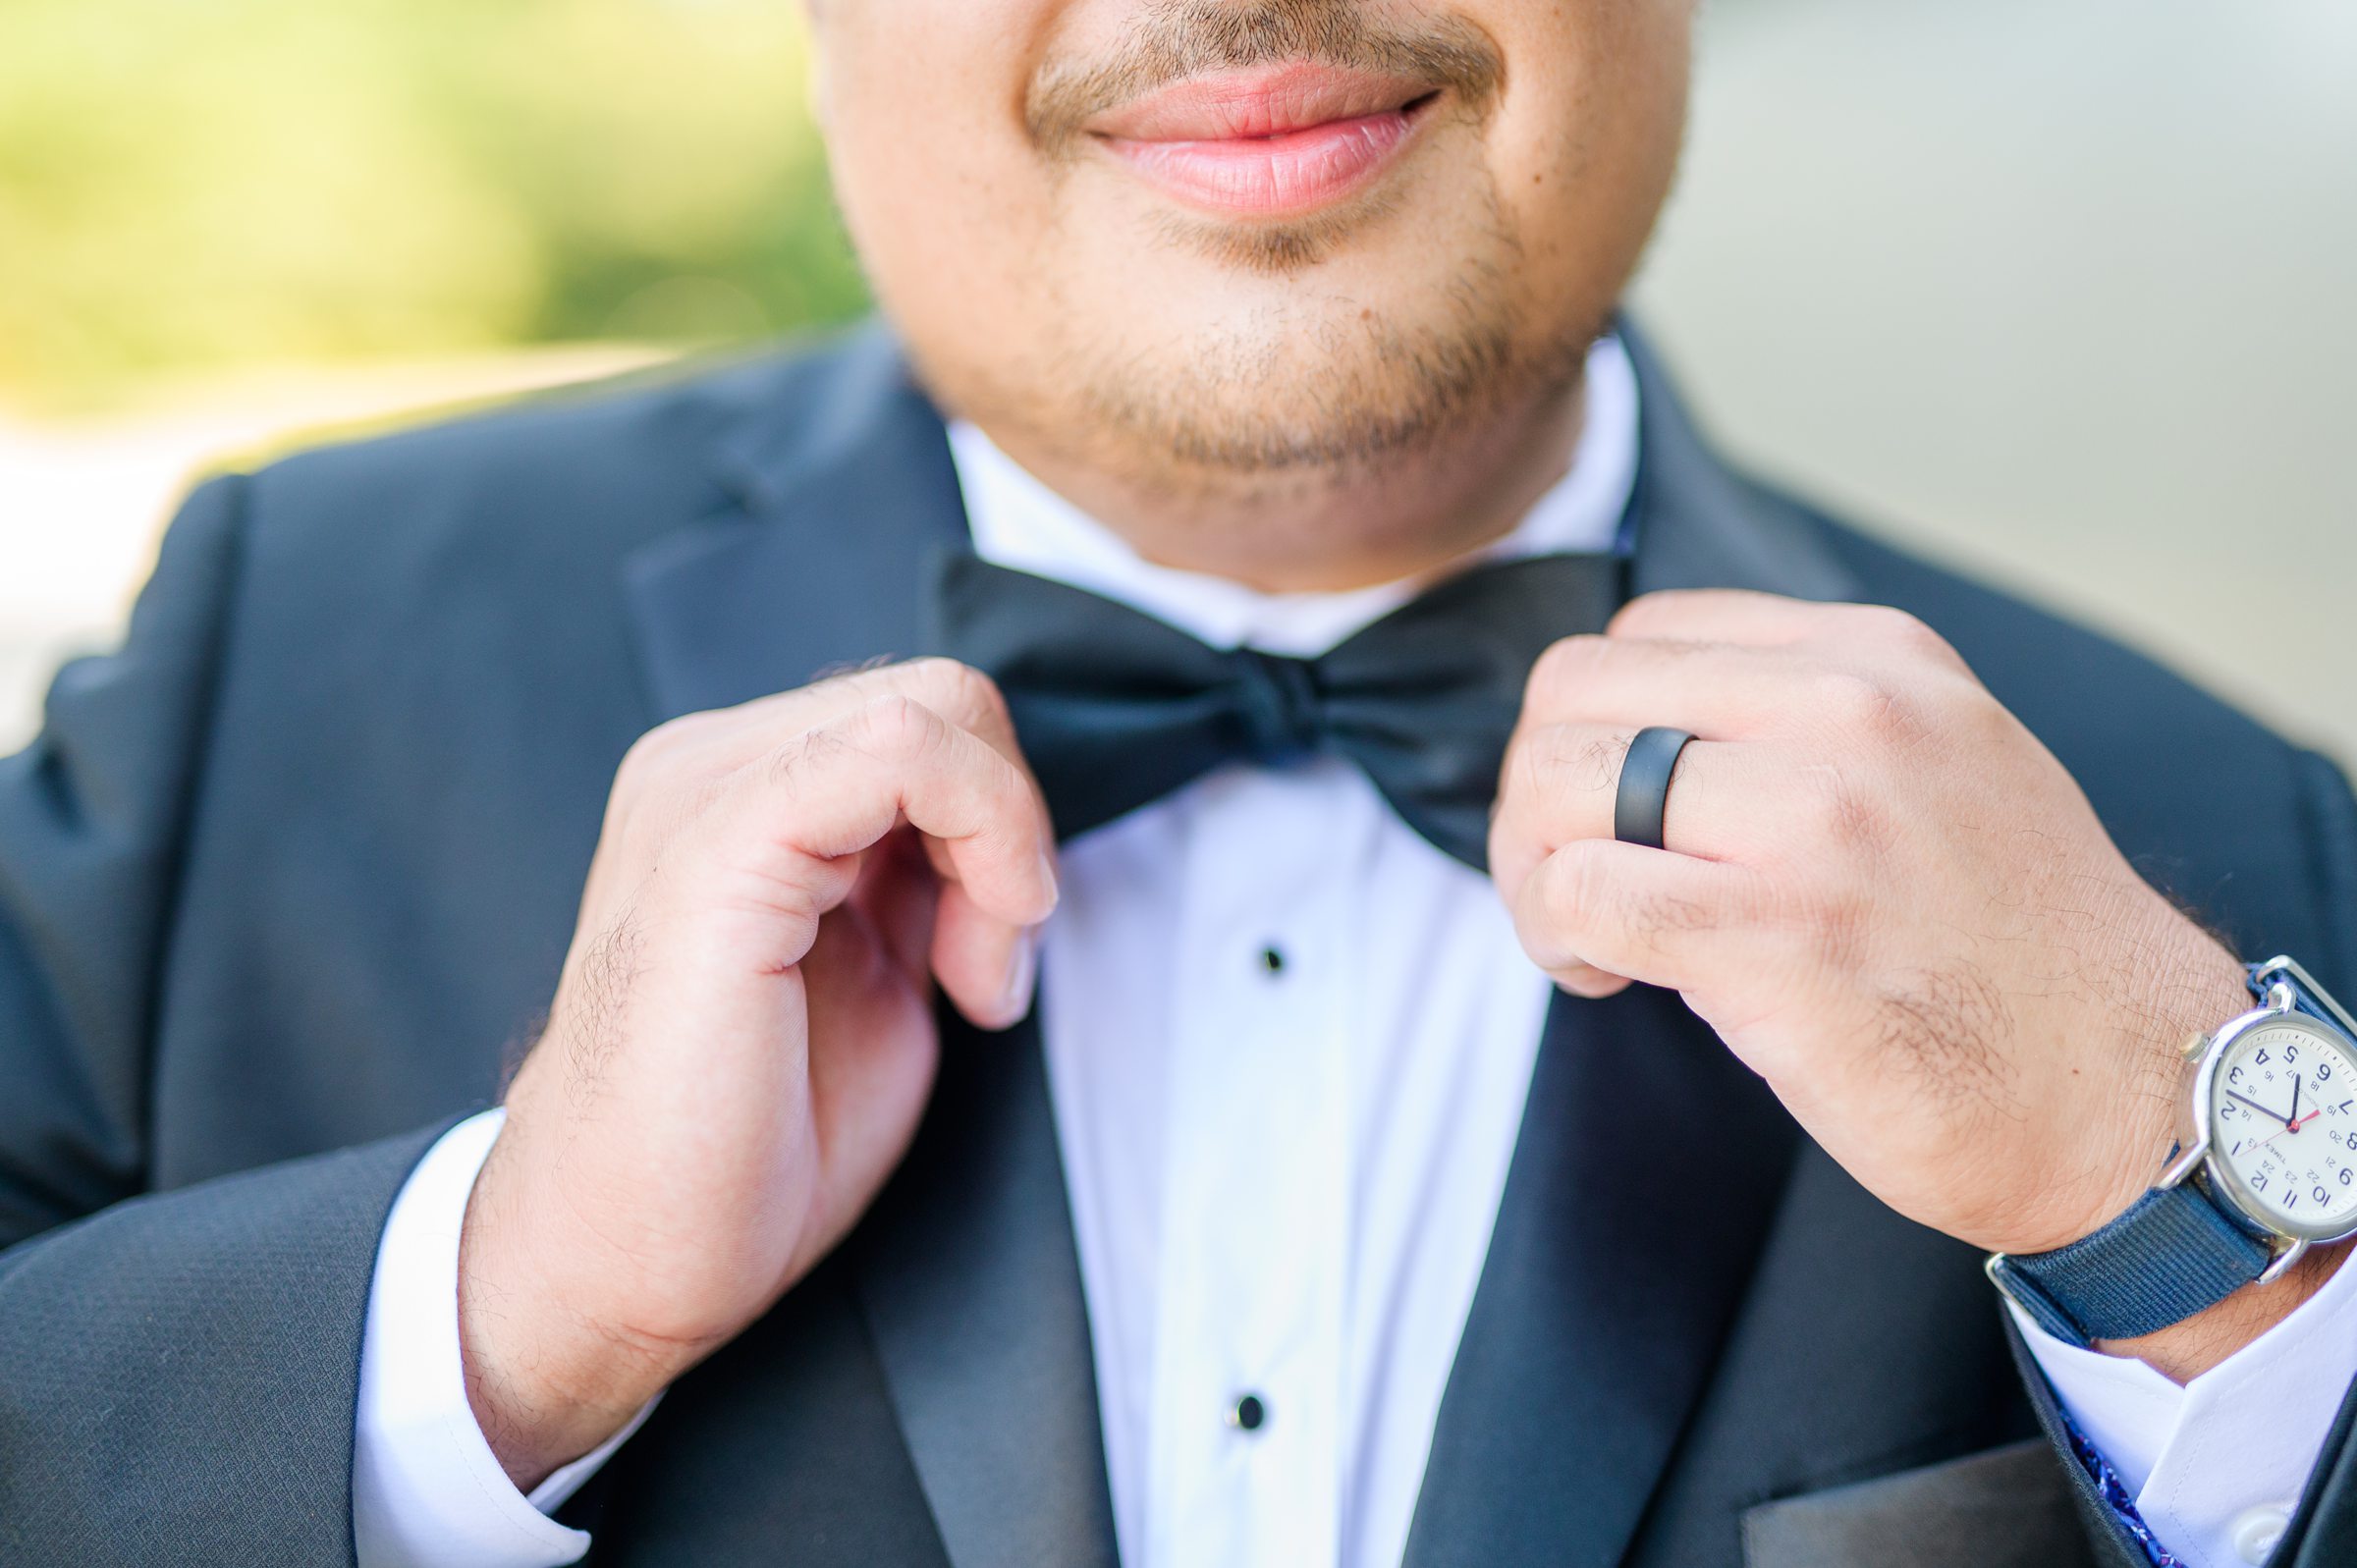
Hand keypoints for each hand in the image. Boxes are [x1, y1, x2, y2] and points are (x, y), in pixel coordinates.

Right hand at [459, 660, 1057, 1486]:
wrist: (618, 1257)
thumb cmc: (734, 1146)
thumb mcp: (867, 971)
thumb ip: (916, 880)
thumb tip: (1004, 831)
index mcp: (737, 790)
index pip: (924, 718)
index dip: (998, 824)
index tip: (991, 959)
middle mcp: (708, 765)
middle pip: (942, 697)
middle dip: (1011, 828)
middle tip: (987, 967)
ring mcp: (704, 790)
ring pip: (936, 706)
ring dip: (1004, 844)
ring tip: (969, 977)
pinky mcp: (721, 840)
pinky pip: (902, 747)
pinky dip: (986, 836)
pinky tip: (968, 968)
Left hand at [1488, 590, 2337, 1372]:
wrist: (2138, 1094)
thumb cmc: (2014, 954)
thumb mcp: (1939, 768)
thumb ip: (1806, 726)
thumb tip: (1638, 741)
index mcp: (1877, 660)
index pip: (1640, 635)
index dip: (1594, 730)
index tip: (1619, 816)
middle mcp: (1850, 715)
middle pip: (1576, 693)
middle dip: (1537, 794)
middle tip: (1571, 884)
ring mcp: (1819, 824)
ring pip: (1560, 784)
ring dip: (1535, 871)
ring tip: (1588, 940)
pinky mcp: (1784, 939)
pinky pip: (1584, 893)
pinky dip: (1559, 938)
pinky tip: (1610, 980)